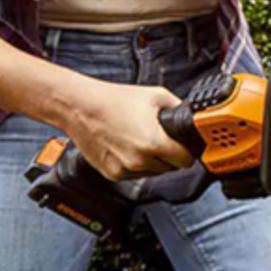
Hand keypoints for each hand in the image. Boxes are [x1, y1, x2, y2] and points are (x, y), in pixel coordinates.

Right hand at [65, 80, 196, 182]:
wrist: (80, 107)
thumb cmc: (114, 100)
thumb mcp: (156, 96)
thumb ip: (178, 108)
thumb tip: (190, 118)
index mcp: (154, 143)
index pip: (186, 161)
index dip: (187, 152)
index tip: (184, 148)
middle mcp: (139, 161)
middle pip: (170, 167)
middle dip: (169, 155)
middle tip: (160, 138)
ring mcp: (125, 170)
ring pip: (153, 172)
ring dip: (152, 161)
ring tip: (140, 139)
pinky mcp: (112, 174)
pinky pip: (134, 174)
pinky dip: (135, 164)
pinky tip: (127, 146)